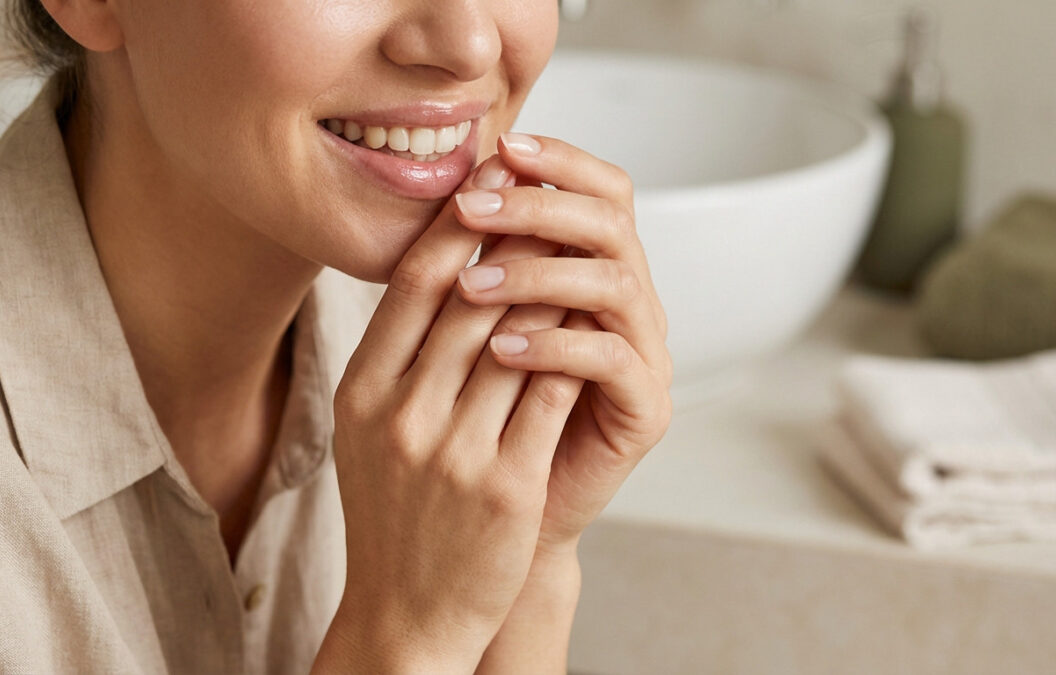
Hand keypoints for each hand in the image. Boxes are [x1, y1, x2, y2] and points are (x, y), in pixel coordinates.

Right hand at [314, 156, 587, 673]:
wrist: (405, 610)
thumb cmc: (391, 514)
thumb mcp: (367, 430)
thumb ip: (395, 356)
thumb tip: (438, 273)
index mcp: (361, 393)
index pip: (411, 286)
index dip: (455, 223)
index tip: (487, 179)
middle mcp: (400, 415)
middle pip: (467, 299)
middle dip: (513, 235)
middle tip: (543, 190)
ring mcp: (452, 451)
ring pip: (516, 337)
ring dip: (552, 282)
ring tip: (576, 243)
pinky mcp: (505, 483)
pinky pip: (549, 393)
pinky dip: (573, 348)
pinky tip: (592, 318)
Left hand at [455, 133, 672, 557]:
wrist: (495, 518)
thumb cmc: (475, 418)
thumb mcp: (467, 330)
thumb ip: (475, 266)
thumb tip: (448, 189)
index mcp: (594, 271)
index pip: (600, 189)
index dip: (557, 161)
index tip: (495, 151)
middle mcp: (629, 302)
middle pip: (610, 221)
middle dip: (537, 206)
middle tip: (470, 208)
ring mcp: (644, 353)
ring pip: (615, 281)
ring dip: (537, 273)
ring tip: (470, 286)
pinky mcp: (646, 406)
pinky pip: (612, 357)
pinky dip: (554, 345)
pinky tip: (500, 349)